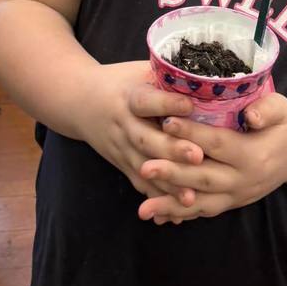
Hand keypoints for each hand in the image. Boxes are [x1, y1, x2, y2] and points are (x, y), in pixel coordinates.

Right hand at [76, 61, 204, 214]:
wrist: (80, 101)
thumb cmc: (120, 81)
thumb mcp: (139, 70)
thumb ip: (167, 75)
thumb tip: (206, 74)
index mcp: (129, 97)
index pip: (146, 101)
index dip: (166, 103)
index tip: (189, 105)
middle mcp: (123, 125)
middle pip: (146, 139)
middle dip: (171, 150)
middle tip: (197, 156)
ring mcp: (121, 148)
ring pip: (144, 168)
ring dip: (166, 184)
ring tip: (190, 196)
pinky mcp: (122, 165)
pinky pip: (141, 185)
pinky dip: (157, 200)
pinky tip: (176, 215)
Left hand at [137, 93, 286, 223]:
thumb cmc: (282, 124)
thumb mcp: (281, 109)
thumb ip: (267, 110)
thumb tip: (251, 116)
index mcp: (254, 154)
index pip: (218, 144)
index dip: (192, 133)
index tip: (166, 122)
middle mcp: (244, 180)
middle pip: (204, 177)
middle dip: (172, 173)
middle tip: (144, 167)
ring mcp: (237, 196)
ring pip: (200, 202)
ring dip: (170, 204)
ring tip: (143, 208)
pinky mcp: (230, 203)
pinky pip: (202, 211)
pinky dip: (179, 213)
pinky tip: (155, 214)